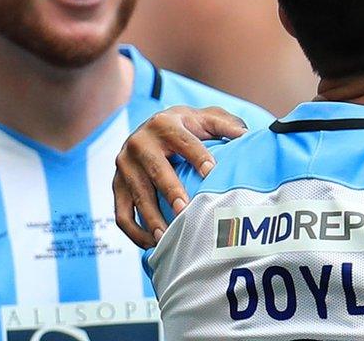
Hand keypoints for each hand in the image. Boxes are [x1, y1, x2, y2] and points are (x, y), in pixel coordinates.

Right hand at [113, 106, 247, 247]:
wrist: (154, 127)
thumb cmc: (188, 127)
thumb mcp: (207, 119)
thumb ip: (227, 125)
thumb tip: (247, 136)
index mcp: (164, 123)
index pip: (183, 142)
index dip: (197, 156)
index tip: (211, 173)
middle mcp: (139, 142)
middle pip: (156, 169)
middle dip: (170, 190)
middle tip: (185, 210)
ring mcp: (125, 165)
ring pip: (137, 194)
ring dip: (151, 218)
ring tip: (168, 237)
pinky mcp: (116, 185)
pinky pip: (122, 213)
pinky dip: (134, 231)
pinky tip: (152, 244)